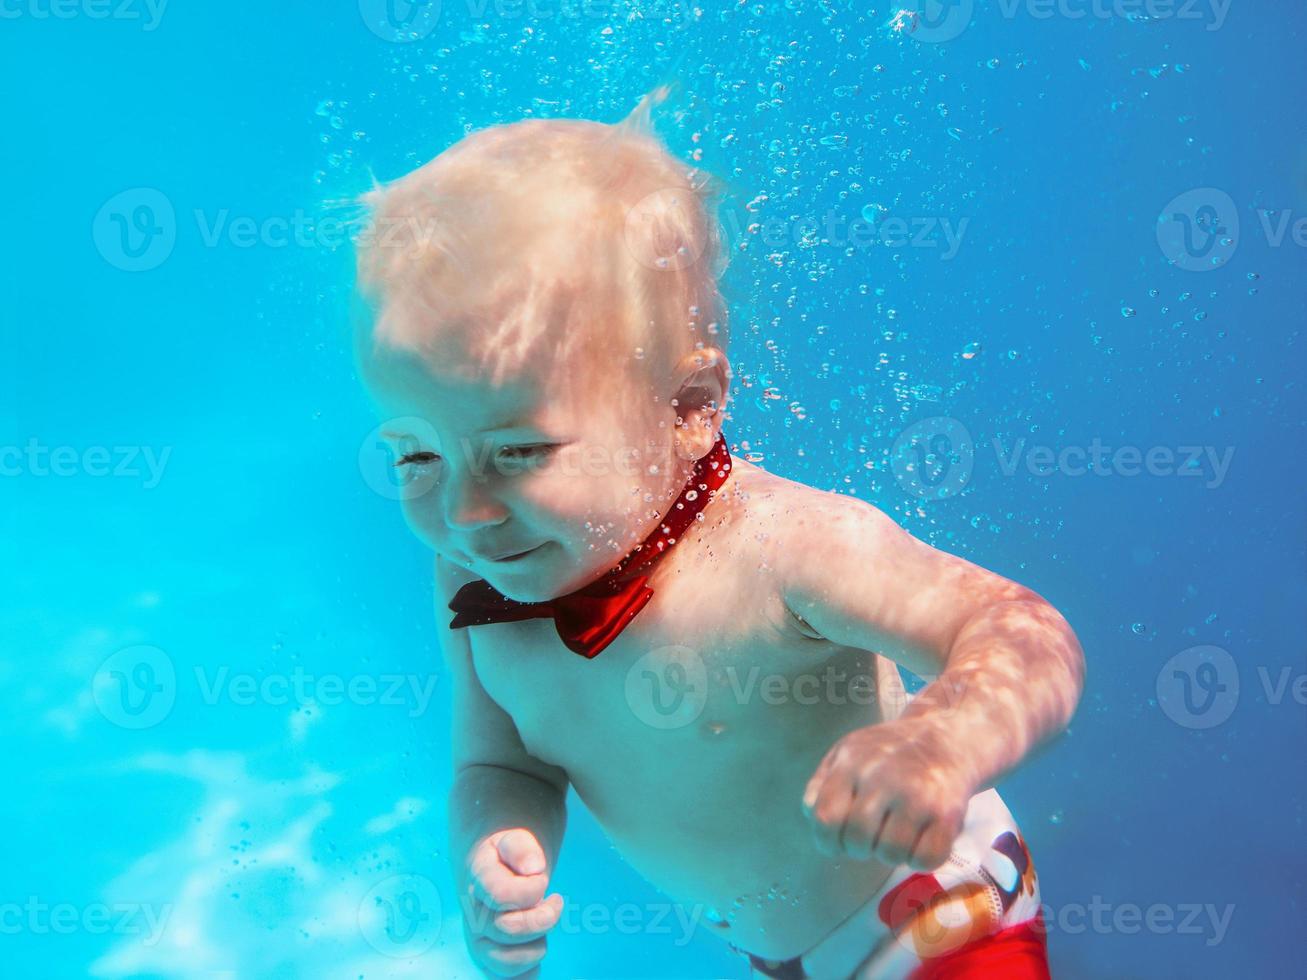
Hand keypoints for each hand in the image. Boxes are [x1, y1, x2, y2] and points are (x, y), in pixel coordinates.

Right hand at [461, 828, 563, 977]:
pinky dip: (527, 975)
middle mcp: (474, 915)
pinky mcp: (491, 960)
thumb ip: (522, 848)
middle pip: (507, 930)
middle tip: (554, 902)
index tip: (544, 880)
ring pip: (506, 962)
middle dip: (542, 917)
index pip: (502, 895)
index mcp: (478, 881)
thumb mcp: (514, 840)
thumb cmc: (509, 856)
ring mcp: (480, 941)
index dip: (531, 890)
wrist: (495, 867)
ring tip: (543, 925)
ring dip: (536, 946)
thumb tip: (535, 867)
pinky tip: (537, 954)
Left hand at [801, 720, 975, 870]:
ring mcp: (917, 795)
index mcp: (852, 762)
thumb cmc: (890, 751)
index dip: (828, 841)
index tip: (839, 842)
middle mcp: (883, 777)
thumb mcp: (847, 752)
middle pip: (857, 840)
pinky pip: (926, 860)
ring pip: (890, 854)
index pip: (825, 819)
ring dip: (890, 854)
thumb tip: (812, 815)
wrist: (950, 735)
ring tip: (896, 835)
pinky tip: (920, 840)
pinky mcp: (948, 813)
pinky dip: (920, 859)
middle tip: (871, 840)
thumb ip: (822, 783)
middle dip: (860, 850)